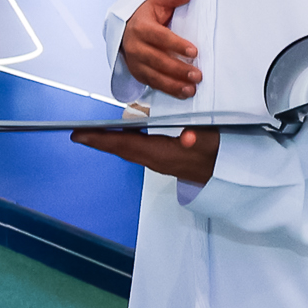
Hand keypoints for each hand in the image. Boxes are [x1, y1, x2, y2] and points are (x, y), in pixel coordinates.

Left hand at [71, 125, 219, 184]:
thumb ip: (199, 139)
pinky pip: (137, 151)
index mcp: (162, 154)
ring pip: (128, 152)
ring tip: (94, 134)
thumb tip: (187, 138)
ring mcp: (159, 162)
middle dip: (99, 141)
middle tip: (78, 133)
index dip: (101, 140)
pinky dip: (124, 143)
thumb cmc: (219, 153)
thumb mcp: (212, 142)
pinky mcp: (164, 160)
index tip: (79, 135)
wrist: (229, 174)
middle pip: (122, 150)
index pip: (125, 145)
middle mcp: (156, 160)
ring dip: (110, 143)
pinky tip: (122, 136)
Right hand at [119, 0, 201, 97]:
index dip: (176, 45)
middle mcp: (135, 46)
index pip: (159, 37)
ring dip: (173, 84)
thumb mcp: (158, 0)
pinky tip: (183, 93)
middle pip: (157, 60)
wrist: (126, 26)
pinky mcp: (138, 73)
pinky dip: (168, 90)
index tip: (194, 51)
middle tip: (197, 75)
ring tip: (191, 89)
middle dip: (178, 69)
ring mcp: (135, 62)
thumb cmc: (147, 13)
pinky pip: (153, 84)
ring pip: (154, 76)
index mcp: (141, 27)